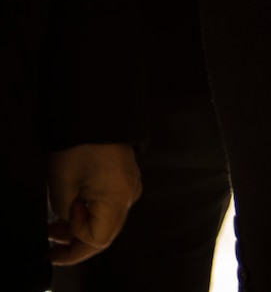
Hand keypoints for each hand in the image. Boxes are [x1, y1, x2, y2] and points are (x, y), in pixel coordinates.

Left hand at [46, 143, 140, 265]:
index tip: (54, 241)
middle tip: (52, 243)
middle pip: (105, 233)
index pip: (98, 240)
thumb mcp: (61, 187)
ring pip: (107, 220)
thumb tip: (70, 223)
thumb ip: (65, 215)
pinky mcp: (126, 179)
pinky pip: (110, 206)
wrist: (96, 115)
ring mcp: (130, 185)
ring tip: (57, 224)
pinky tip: (73, 208)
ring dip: (82, 227)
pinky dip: (91, 213)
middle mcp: (129, 194)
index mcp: (117, 198)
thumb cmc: (80, 144)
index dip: (74, 244)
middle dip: (76, 242)